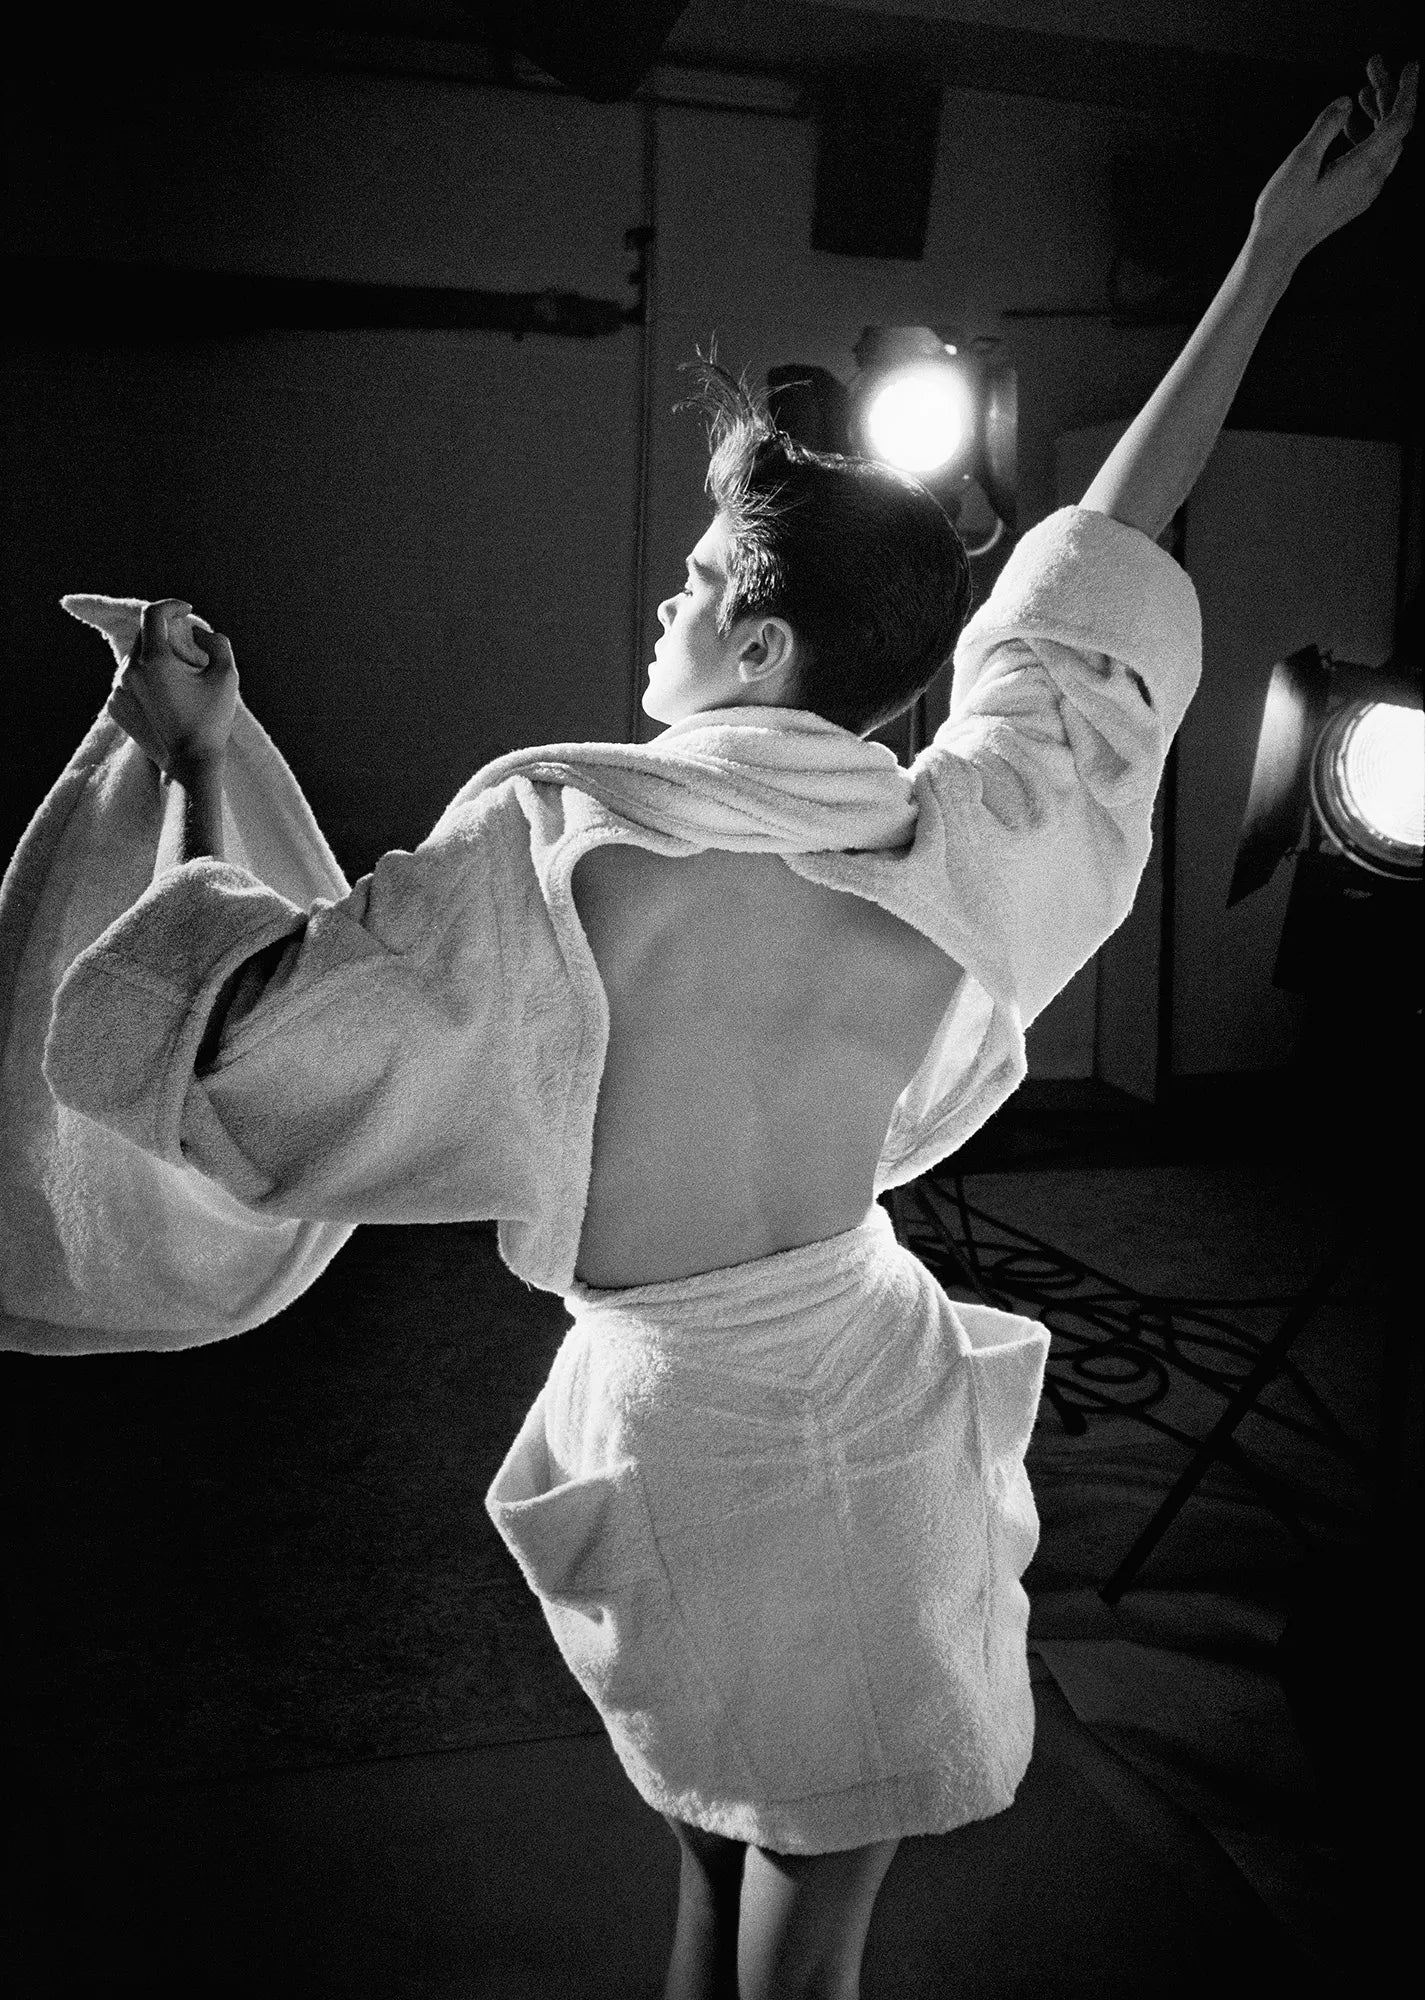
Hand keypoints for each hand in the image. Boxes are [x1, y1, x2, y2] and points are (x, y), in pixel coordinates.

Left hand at [107, 598, 238, 777]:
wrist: (190, 764)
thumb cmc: (211, 721)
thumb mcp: (227, 677)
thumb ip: (217, 643)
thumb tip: (198, 633)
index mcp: (155, 660)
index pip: (154, 614)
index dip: (172, 606)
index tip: (186, 611)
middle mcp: (129, 671)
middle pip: (144, 635)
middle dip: (166, 635)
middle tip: (189, 650)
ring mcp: (118, 689)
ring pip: (135, 658)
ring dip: (155, 659)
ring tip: (178, 680)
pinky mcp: (114, 706)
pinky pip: (127, 680)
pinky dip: (144, 679)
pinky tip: (164, 697)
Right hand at [1252, 55, 1416, 263]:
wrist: (1276, 251)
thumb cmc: (1284, 211)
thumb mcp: (1301, 162)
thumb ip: (1326, 127)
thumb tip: (1345, 102)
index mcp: (1364, 167)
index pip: (1400, 121)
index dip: (1407, 90)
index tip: (1410, 66)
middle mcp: (1372, 180)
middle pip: (1395, 129)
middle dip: (1388, 95)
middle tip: (1373, 68)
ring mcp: (1366, 191)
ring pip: (1385, 143)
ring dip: (1378, 114)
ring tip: (1361, 93)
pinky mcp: (1356, 197)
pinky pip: (1374, 159)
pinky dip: (1368, 135)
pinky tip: (1350, 125)